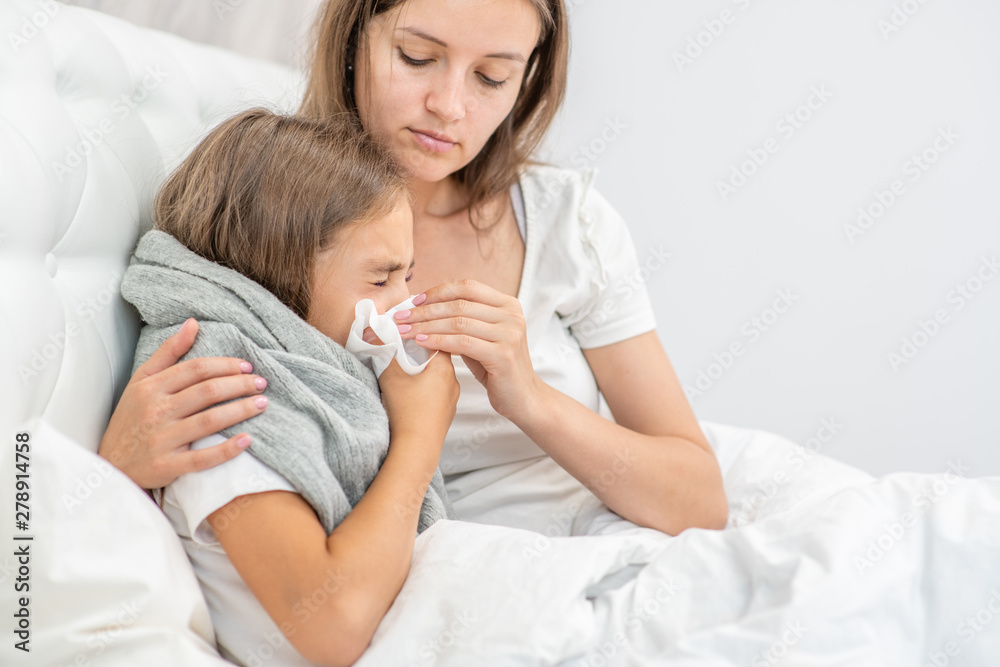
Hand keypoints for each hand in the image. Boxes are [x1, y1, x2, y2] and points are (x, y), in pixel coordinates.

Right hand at [98, 318, 268, 489]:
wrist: (111, 465)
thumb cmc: (132, 418)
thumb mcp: (141, 381)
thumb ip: (168, 352)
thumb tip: (193, 323)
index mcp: (150, 388)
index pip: (196, 369)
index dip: (226, 366)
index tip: (248, 367)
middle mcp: (155, 411)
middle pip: (207, 392)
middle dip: (240, 385)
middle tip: (261, 383)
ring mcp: (161, 440)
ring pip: (209, 421)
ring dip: (241, 410)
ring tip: (263, 404)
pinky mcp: (167, 467)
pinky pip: (202, 458)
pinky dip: (227, 449)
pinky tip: (247, 440)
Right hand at [370, 328, 458, 454]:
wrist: (416, 450)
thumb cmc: (406, 412)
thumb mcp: (391, 377)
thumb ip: (385, 352)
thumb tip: (376, 334)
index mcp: (444, 368)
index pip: (438, 339)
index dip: (421, 333)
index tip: (405, 334)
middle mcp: (452, 382)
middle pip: (438, 357)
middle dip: (420, 353)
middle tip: (401, 351)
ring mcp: (451, 400)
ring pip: (438, 377)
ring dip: (423, 372)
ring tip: (404, 374)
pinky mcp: (445, 415)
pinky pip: (437, 394)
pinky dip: (426, 389)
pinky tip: (411, 395)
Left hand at [394, 280, 541, 421]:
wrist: (523, 398)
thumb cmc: (497, 368)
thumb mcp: (482, 337)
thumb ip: (463, 320)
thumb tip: (424, 308)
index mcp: (508, 304)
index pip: (467, 287)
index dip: (438, 291)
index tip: (414, 301)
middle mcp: (512, 315)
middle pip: (459, 304)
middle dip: (425, 310)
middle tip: (400, 317)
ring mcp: (510, 334)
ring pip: (458, 322)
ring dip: (426, 325)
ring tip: (405, 331)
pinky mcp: (503, 354)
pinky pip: (462, 343)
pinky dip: (438, 340)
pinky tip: (422, 343)